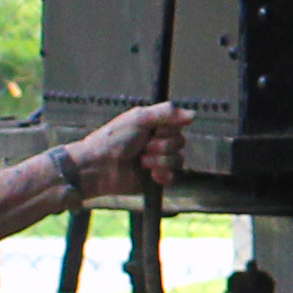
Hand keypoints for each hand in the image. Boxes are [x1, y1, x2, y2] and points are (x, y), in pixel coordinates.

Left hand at [69, 106, 192, 197]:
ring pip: (178, 160)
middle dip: (162, 146)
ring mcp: (157, 161)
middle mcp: (157, 142)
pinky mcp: (155, 179)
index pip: (178, 126)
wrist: (99, 167)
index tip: (152, 131)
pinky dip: (163, 175)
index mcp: (153, 126)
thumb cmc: (114, 139)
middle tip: (142, 147)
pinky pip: (173, 177)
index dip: (167, 130)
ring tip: (141, 162)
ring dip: (159, 161)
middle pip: (180, 143)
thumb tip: (194, 114)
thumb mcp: (139, 118)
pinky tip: (150, 174)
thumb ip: (166, 112)